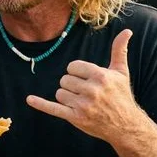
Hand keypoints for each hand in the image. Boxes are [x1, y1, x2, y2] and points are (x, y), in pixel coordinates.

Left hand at [26, 29, 141, 143]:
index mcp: (100, 76)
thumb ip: (120, 50)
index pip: (72, 67)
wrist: (125, 126)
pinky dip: (40, 104)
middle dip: (72, 86)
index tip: (87, 79)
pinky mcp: (75, 117)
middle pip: (64, 80)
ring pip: (59, 93)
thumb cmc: (121, 96)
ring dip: (67, 97)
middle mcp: (92, 90)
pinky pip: (53, 108)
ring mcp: (83, 105)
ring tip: (83, 102)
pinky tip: (29, 99)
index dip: (77, 73)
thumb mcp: (121, 72)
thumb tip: (127, 31)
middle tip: (87, 93)